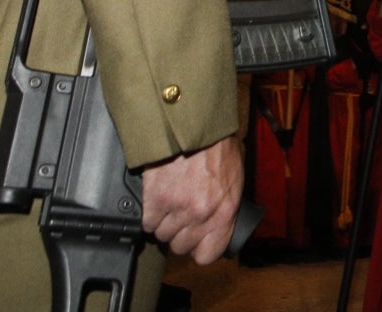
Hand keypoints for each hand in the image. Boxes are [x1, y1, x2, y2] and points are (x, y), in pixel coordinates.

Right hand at [141, 136, 243, 263]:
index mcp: (225, 211)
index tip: (194, 240)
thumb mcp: (234, 179)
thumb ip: (224, 206)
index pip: (208, 254)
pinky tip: (156, 201)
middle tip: (179, 217)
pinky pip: (147, 223)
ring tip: (168, 205)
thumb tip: (215, 224)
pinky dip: (149, 215)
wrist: (196, 126)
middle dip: (179, 234)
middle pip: (180, 246)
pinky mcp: (157, 199)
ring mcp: (178, 208)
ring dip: (163, 223)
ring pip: (162, 235)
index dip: (198, 248)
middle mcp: (202, 214)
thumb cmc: (218, 147)